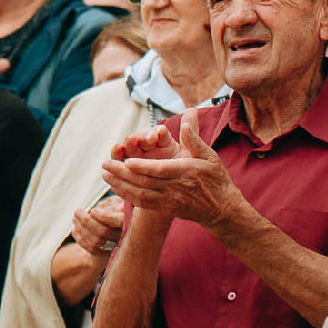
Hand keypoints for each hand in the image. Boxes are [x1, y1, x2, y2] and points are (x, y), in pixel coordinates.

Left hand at [70, 196, 126, 256]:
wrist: (118, 227)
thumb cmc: (117, 209)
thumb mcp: (117, 202)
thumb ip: (114, 204)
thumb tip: (107, 209)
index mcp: (131, 221)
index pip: (119, 221)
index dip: (103, 216)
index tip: (93, 211)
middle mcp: (126, 236)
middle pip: (103, 231)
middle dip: (85, 221)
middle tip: (77, 211)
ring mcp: (117, 247)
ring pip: (96, 241)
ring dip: (81, 228)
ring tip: (75, 218)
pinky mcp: (108, 254)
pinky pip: (93, 250)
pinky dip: (80, 240)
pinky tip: (75, 230)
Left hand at [101, 111, 239, 231]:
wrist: (222, 209)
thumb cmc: (215, 178)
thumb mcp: (209, 155)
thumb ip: (194, 138)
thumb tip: (187, 118)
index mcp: (186, 172)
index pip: (161, 170)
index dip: (143, 167)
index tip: (126, 161)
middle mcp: (176, 188)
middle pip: (146, 183)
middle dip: (123, 174)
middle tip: (104, 164)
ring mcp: (170, 201)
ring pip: (142, 195)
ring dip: (121, 186)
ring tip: (105, 175)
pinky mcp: (166, 209)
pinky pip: (144, 204)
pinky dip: (128, 196)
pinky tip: (116, 188)